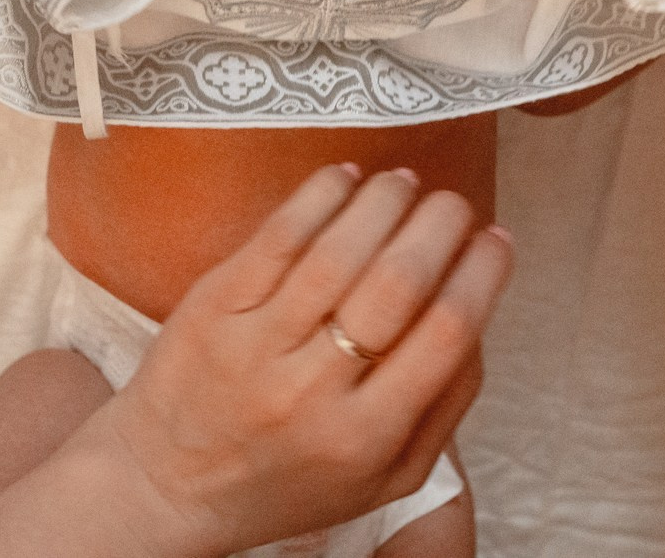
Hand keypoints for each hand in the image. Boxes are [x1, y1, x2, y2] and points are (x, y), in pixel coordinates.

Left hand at [74, 166, 510, 557]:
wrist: (167, 486)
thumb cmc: (286, 480)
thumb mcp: (385, 478)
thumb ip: (444, 407)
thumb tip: (480, 317)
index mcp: (367, 436)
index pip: (445, 334)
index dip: (481, 273)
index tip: (497, 238)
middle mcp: (313, 390)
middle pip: (398, 283)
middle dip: (439, 226)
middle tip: (454, 204)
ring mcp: (258, 343)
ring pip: (338, 250)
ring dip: (385, 201)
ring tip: (406, 183)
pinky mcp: (213, 306)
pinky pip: (277, 236)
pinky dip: (320, 195)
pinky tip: (347, 178)